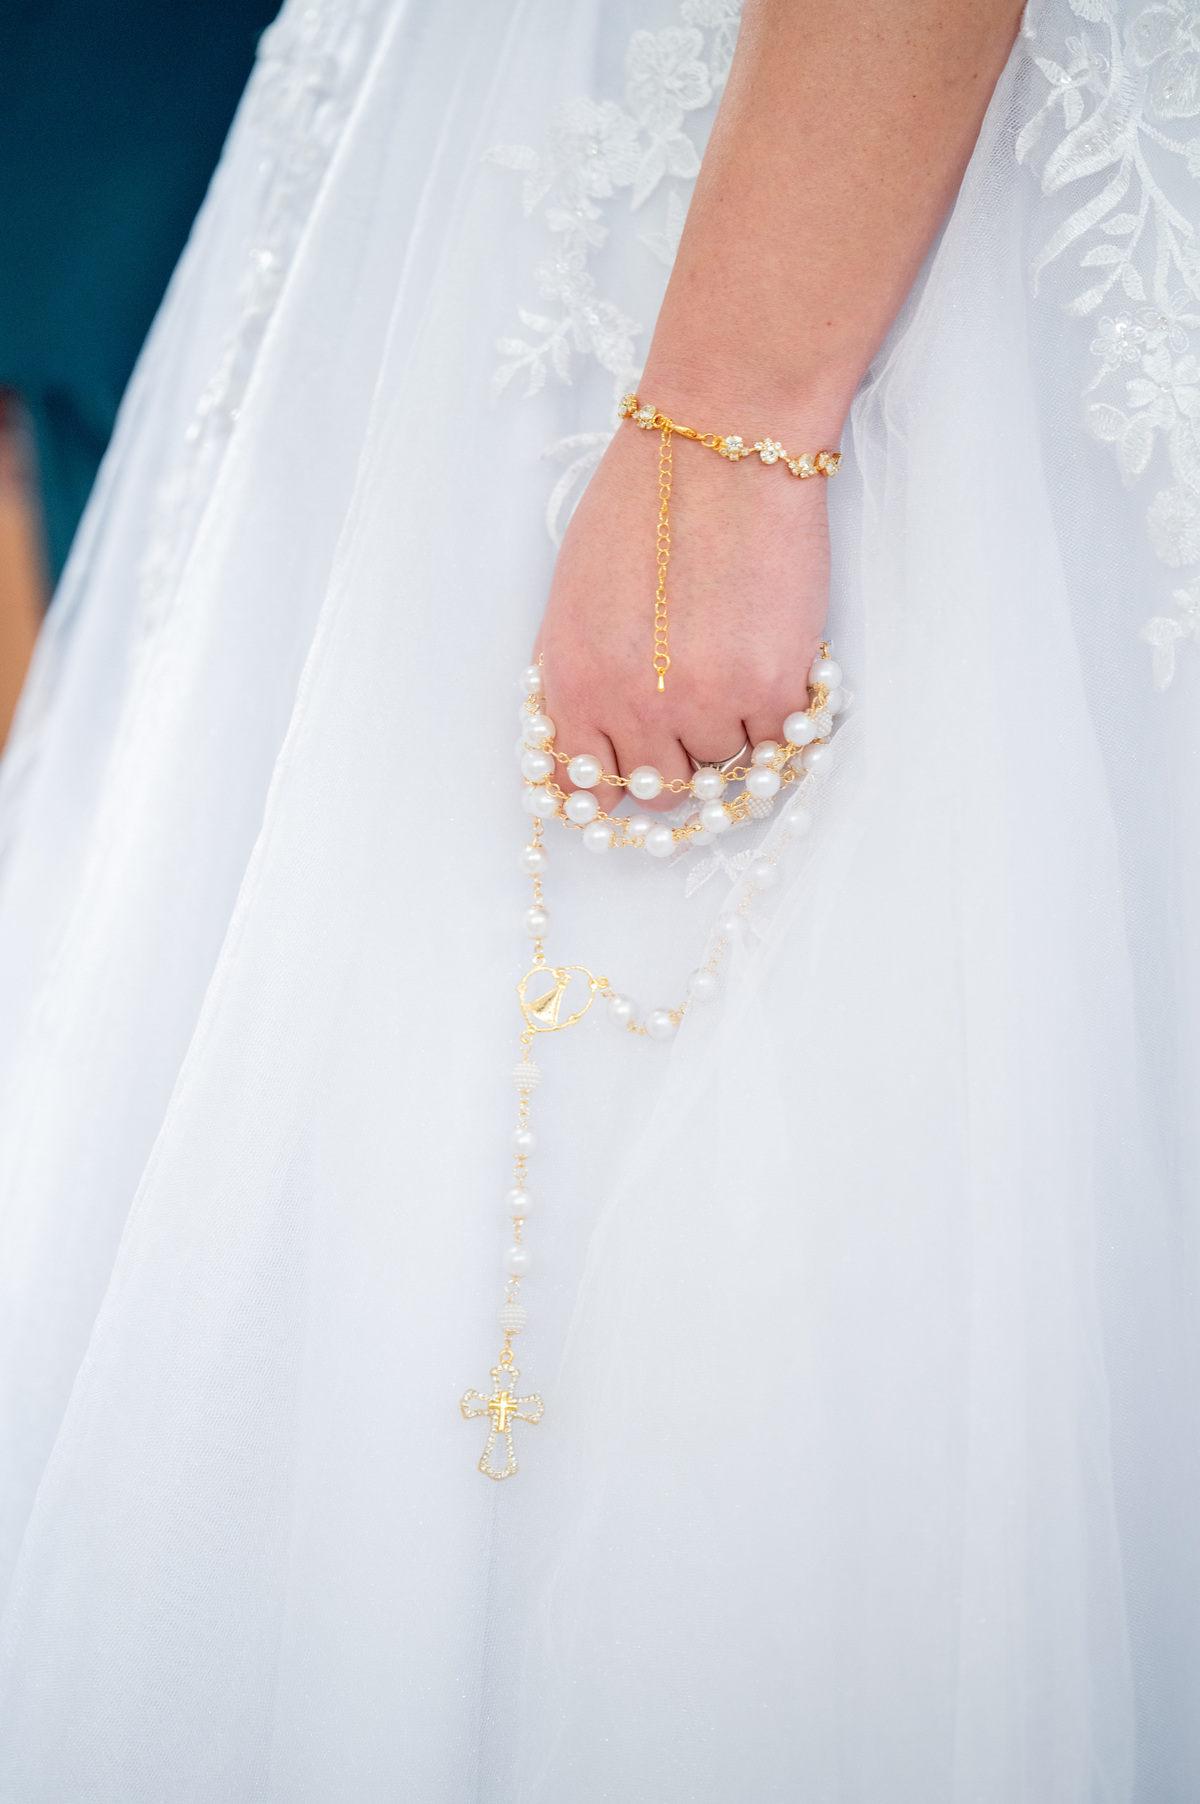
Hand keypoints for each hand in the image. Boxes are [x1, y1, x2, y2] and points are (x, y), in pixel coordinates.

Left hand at [532, 418, 830, 810]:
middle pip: (662, 791)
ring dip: (734, 729)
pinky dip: (779, 715)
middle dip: (679, 759)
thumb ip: (577, 680)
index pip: (587, 790)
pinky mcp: (771, 689)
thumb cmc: (642, 504)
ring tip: (737, 660)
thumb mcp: (573, 598)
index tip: (640, 767)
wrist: (718, 447)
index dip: (618, 780)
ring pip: (723, 769)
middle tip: (698, 710)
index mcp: (574, 686)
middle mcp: (633, 708)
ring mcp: (704, 705)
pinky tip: (773, 662)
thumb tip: (592, 746)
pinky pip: (777, 744)